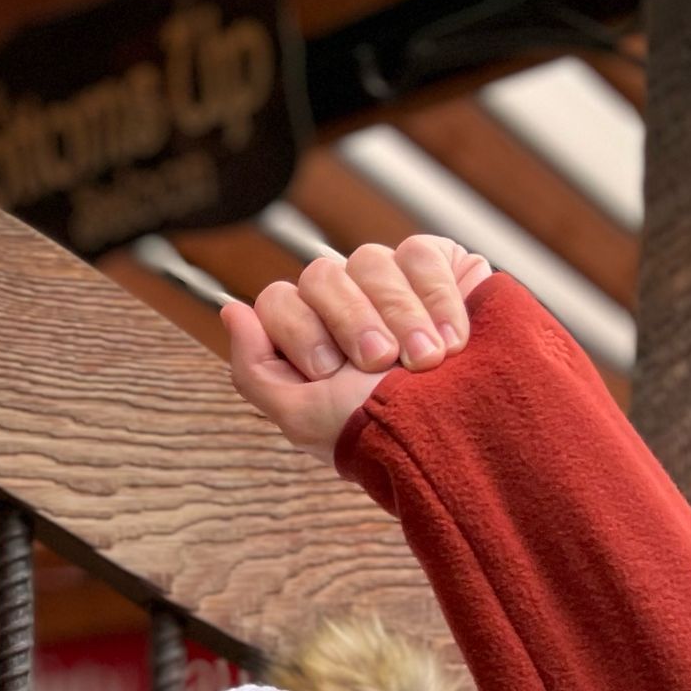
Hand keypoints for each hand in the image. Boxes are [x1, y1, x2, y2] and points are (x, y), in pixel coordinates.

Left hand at [222, 234, 493, 461]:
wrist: (459, 435)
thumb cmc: (380, 437)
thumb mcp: (303, 420)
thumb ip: (254, 369)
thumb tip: (231, 311)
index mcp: (309, 339)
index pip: (278, 300)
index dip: (300, 332)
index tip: (331, 373)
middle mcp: (346, 305)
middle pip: (321, 274)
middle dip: (350, 324)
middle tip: (379, 365)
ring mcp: (392, 283)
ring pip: (370, 259)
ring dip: (398, 316)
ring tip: (424, 361)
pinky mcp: (442, 266)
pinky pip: (421, 252)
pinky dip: (437, 298)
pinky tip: (452, 341)